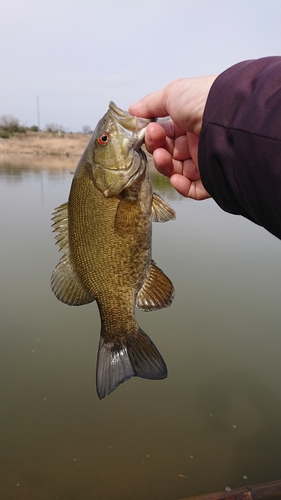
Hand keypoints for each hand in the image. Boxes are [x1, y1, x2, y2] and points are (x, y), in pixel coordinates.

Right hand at [129, 76, 215, 199]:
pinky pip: (194, 189)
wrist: (227, 115)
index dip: (153, 136)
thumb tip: (133, 111)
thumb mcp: (172, 93)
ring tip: (163, 157)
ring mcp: (205, 159)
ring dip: (165, 167)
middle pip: (169, 154)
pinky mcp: (213, 177)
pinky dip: (182, 187)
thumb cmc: (203, 100)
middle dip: (157, 150)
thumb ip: (150, 104)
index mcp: (189, 122)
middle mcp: (197, 141)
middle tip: (156, 141)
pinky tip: (176, 178)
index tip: (146, 132)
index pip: (165, 135)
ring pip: (177, 171)